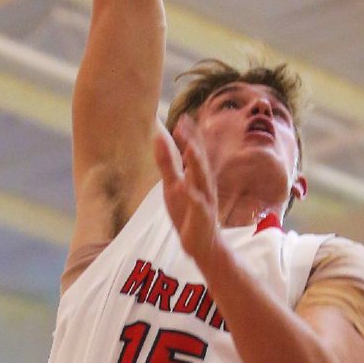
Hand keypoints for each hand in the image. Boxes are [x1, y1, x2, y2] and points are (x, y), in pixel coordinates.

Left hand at [154, 116, 220, 267]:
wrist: (204, 245)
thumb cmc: (188, 214)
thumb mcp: (172, 185)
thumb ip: (168, 164)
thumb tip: (158, 140)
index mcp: (197, 176)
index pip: (194, 151)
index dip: (189, 135)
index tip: (183, 117)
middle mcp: (204, 184)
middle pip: (198, 159)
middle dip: (192, 141)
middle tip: (184, 123)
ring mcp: (204, 200)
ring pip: (201, 178)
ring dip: (196, 163)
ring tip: (189, 147)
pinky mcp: (201, 216)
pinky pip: (197, 204)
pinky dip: (191, 194)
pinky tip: (184, 186)